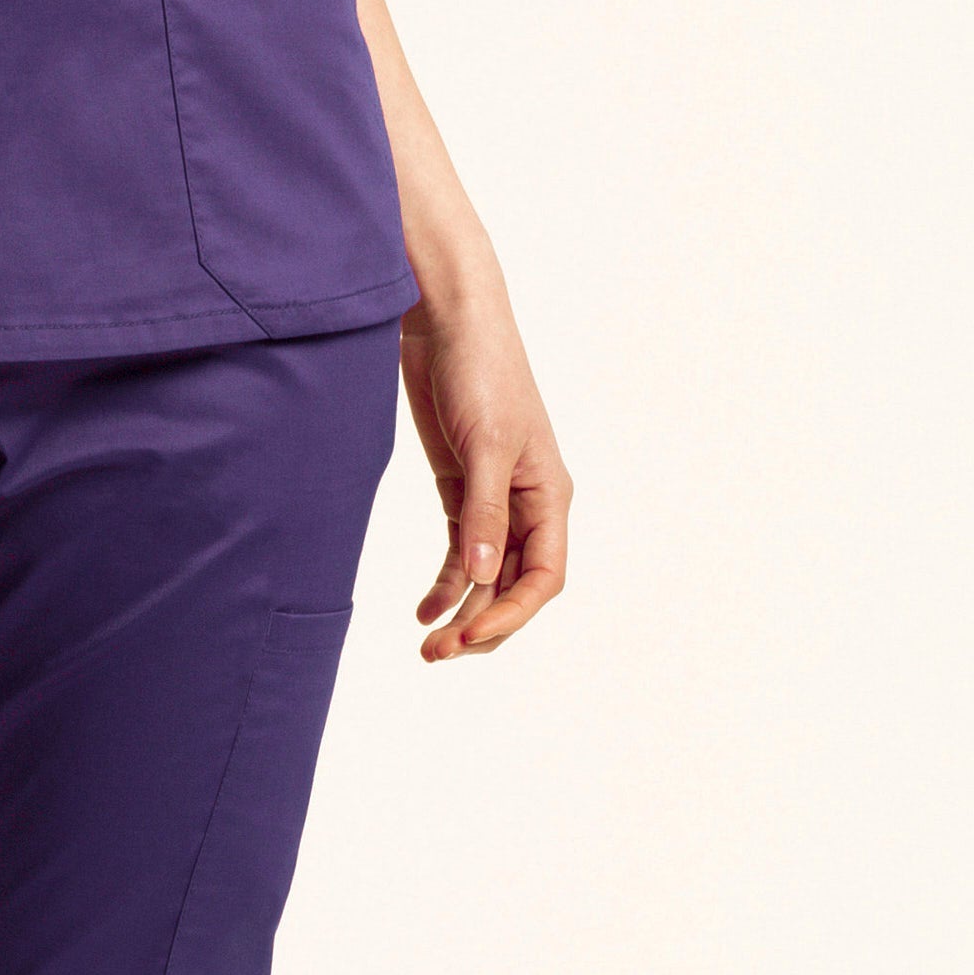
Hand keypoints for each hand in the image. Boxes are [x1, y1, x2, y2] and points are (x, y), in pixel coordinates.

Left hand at [400, 282, 571, 660]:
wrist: (445, 319)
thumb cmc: (481, 370)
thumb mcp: (486, 443)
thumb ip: (484, 511)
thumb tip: (480, 579)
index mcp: (549, 495)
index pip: (542, 576)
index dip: (511, 613)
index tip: (470, 635)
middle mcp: (528, 504)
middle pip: (513, 584)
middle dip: (483, 623)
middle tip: (439, 655)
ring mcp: (493, 497)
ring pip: (485, 574)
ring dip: (462, 610)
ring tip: (429, 648)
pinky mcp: (461, 485)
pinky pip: (460, 550)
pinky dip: (446, 582)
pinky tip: (424, 609)